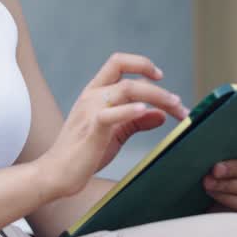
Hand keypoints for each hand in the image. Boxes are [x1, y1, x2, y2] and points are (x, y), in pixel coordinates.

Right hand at [36, 53, 188, 199]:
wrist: (57, 174)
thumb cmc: (84, 153)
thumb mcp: (115, 133)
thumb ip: (135, 121)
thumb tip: (161, 115)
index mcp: (95, 92)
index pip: (119, 63)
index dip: (141, 64)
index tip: (160, 76)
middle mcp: (92, 96)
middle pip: (128, 77)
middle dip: (158, 88)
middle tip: (179, 104)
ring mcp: (90, 111)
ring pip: (126, 89)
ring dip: (156, 96)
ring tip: (175, 108)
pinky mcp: (91, 130)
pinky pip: (110, 114)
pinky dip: (129, 110)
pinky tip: (146, 111)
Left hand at [204, 143, 236, 214]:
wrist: (207, 198)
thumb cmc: (216, 172)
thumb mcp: (222, 156)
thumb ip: (227, 148)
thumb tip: (217, 142)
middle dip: (235, 168)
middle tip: (216, 169)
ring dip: (227, 184)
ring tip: (208, 181)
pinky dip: (227, 197)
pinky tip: (213, 192)